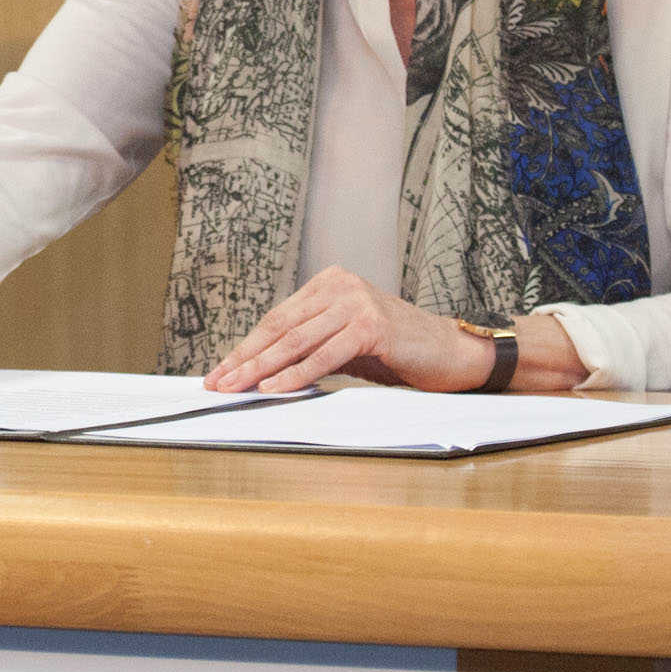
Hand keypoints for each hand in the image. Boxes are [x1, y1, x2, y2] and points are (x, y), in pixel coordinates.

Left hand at [203, 268, 581, 394]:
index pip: (276, 318)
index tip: (219, 372)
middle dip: (243, 358)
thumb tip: (261, 369)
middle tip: (216, 383)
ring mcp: (356, 302)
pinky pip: (325, 354)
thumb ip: (310, 345)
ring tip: (236, 388)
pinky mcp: (371, 324)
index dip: (244, 347)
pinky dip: (296, 374)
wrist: (453, 353)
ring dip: (261, 368)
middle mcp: (339, 285)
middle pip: (279, 327)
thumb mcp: (346, 344)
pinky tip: (273, 388)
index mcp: (329, 283)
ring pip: (296, 340)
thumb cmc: (399, 353)